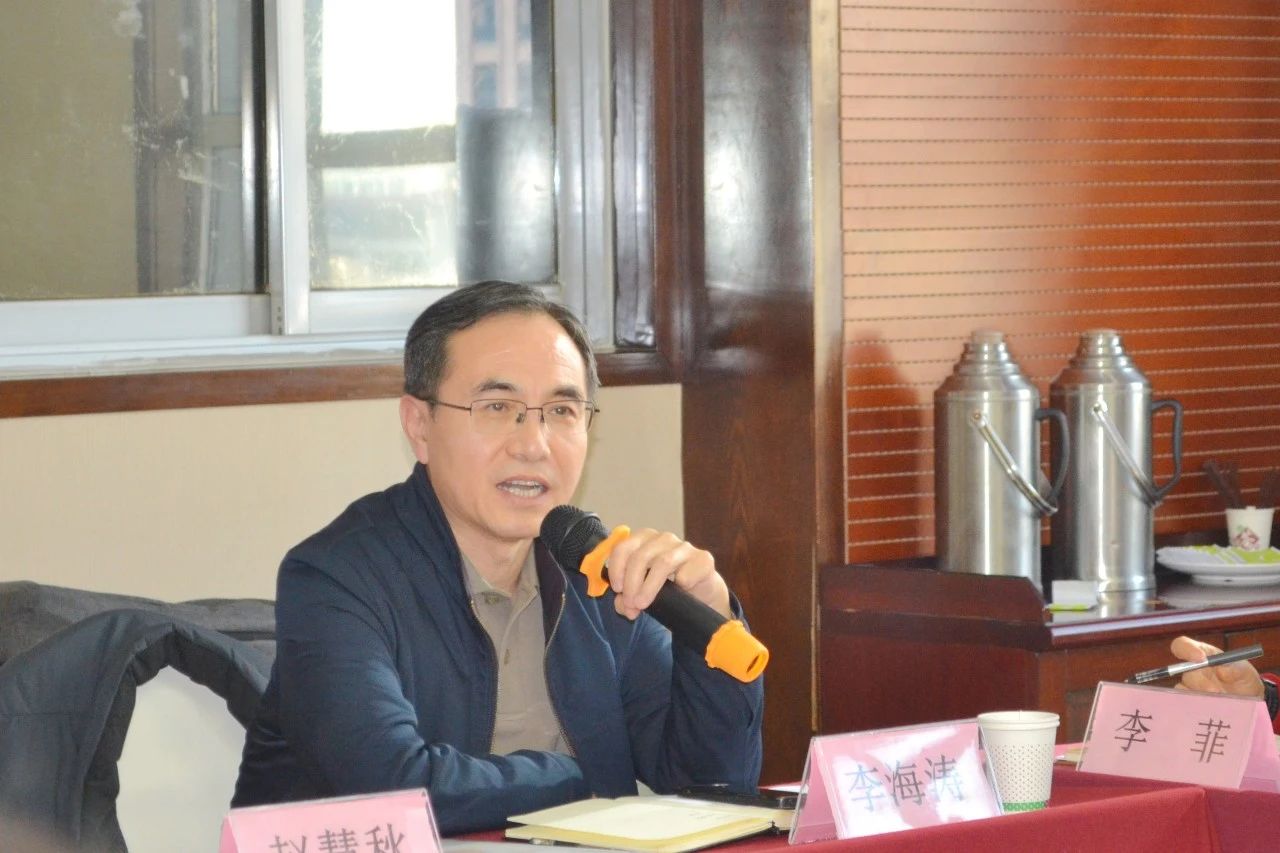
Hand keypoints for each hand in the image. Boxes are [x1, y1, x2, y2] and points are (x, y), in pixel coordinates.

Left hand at [605, 529, 731, 620]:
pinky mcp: (703, 559)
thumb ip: (626, 599)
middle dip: (631, 583)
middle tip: (631, 604)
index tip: (617, 588)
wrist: (701, 595)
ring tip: (643, 604)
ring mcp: (684, 547)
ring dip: (649, 587)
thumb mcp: (641, 594)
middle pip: (641, 556)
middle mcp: (664, 539)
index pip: (624, 547)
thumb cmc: (668, 589)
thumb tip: (622, 605)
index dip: (617, 568)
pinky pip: (687, 572)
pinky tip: (679, 592)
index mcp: (645, 540)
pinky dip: (679, 584)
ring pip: (663, 562)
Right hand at [1169, 636, 1263, 698]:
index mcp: (1202, 655)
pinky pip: (1185, 704)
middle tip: (1216, 691)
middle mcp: (1192, 671)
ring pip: (1183, 690)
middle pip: (1185, 672)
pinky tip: (1212, 710)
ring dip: (1200, 697)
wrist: (1248, 702)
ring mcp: (1190, 688)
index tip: (1200, 658)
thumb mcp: (1244, 672)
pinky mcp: (1191, 703)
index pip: (1182, 646)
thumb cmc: (1243, 681)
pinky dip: (1198, 707)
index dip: (1186, 649)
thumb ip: (1235, 669)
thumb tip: (1222, 670)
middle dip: (1201, 682)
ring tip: (1220, 702)